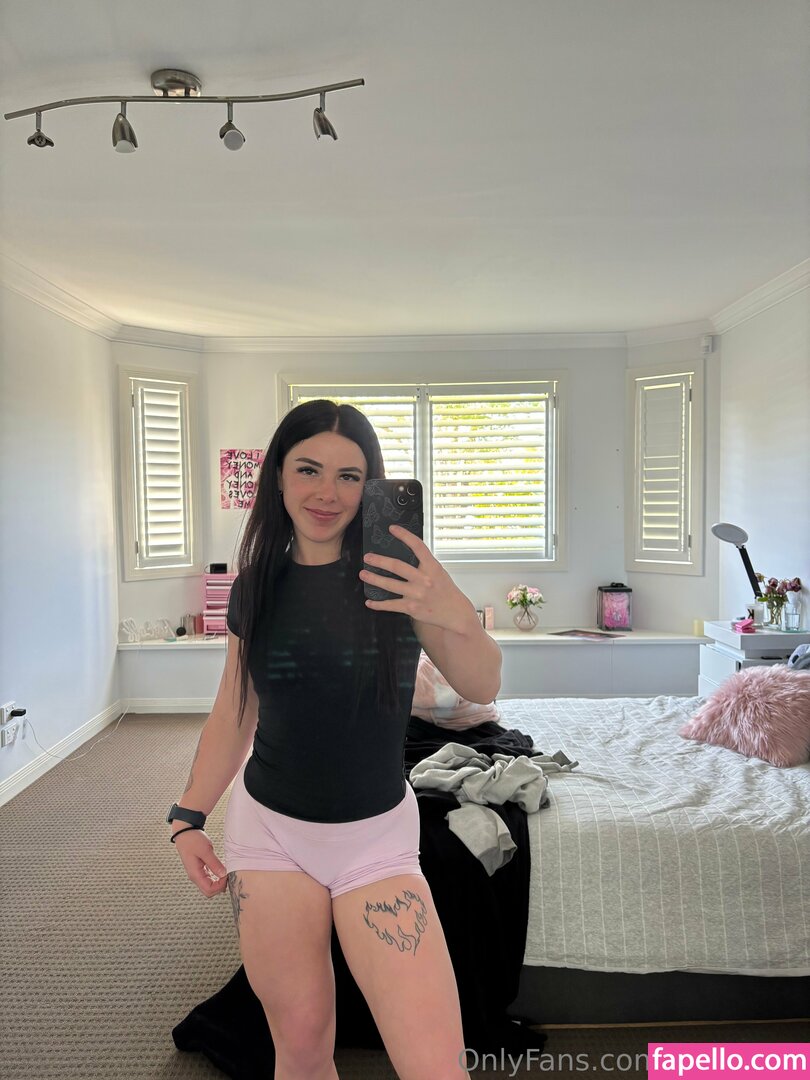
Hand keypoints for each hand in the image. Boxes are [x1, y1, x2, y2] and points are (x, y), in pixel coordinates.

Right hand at [172, 829, 228, 897]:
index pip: (209, 890)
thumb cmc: (192, 840)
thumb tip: (223, 874)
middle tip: (228, 874)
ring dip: (219, 882)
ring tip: (226, 871)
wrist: (184, 832)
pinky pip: (209, 878)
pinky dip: (216, 876)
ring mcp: (197, 873)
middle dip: (220, 886)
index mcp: (195, 874)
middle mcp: (195, 876)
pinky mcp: (199, 869)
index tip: (227, 875)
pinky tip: (221, 869)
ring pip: (209, 885)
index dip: (220, 886)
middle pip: (209, 891)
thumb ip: (214, 864)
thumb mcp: (205, 850)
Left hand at [360, 525, 477, 634]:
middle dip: (379, 561)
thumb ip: (424, 564)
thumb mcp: (438, 572)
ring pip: (390, 585)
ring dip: (374, 579)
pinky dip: (378, 604)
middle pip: (397, 566)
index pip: (418, 546)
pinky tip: (369, 602)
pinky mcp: (411, 608)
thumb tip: (404, 554)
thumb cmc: (445, 590)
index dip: (404, 535)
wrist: (455, 612)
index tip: (392, 528)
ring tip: (363, 574)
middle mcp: (424, 579)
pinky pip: (391, 605)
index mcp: (432, 567)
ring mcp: (417, 594)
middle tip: (368, 557)